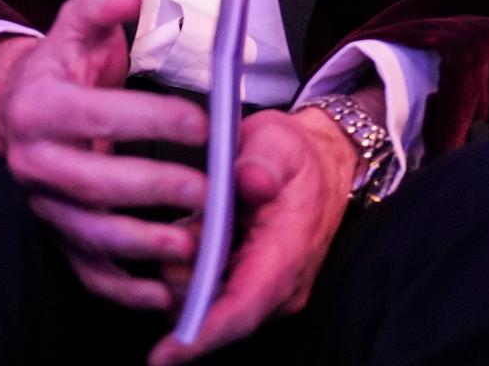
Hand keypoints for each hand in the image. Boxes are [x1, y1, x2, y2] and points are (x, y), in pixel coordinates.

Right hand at [0, 0, 210, 309]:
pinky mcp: (55, 237)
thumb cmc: (59, 70)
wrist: (14, 110)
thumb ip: (100, 5)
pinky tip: (164, 291)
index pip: (97, 114)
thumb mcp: (74, 27)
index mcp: (38, 107)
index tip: (200, 123)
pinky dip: (124, 289)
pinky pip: (87, 271)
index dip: (150, 119)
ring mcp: (43, 205)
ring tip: (193, 243)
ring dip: (142, 244)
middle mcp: (33, 161)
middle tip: (207, 189)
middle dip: (152, 189)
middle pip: (92, 182)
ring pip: (89, 234)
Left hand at [150, 104, 358, 364]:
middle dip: (181, 289)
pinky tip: (191, 234)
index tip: (165, 353)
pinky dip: (191, 270)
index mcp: (286, 255)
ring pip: (209, 304)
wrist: (322, 163)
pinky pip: (212, 292)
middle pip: (217, 314)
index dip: (202, 332)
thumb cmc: (295, 156)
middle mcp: (279, 286)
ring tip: (192, 223)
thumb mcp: (278, 143)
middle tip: (177, 233)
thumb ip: (261, 161)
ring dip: (185, 274)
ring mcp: (267, 289)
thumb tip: (251, 181)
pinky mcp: (253, 284)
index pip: (242, 307)